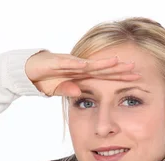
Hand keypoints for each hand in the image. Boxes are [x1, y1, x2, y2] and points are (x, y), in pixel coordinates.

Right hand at [25, 50, 140, 96]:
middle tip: (135, 68)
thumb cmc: (45, 79)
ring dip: (101, 63)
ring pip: (88, 64)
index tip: (137, 79)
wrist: (27, 70)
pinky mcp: (55, 62)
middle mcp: (78, 67)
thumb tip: (79, 94)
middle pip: (102, 69)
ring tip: (116, 62)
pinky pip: (67, 64)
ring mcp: (68, 64)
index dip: (120, 77)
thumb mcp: (59, 89)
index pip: (105, 77)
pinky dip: (76, 64)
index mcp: (82, 75)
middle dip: (117, 68)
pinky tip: (86, 65)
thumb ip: (69, 90)